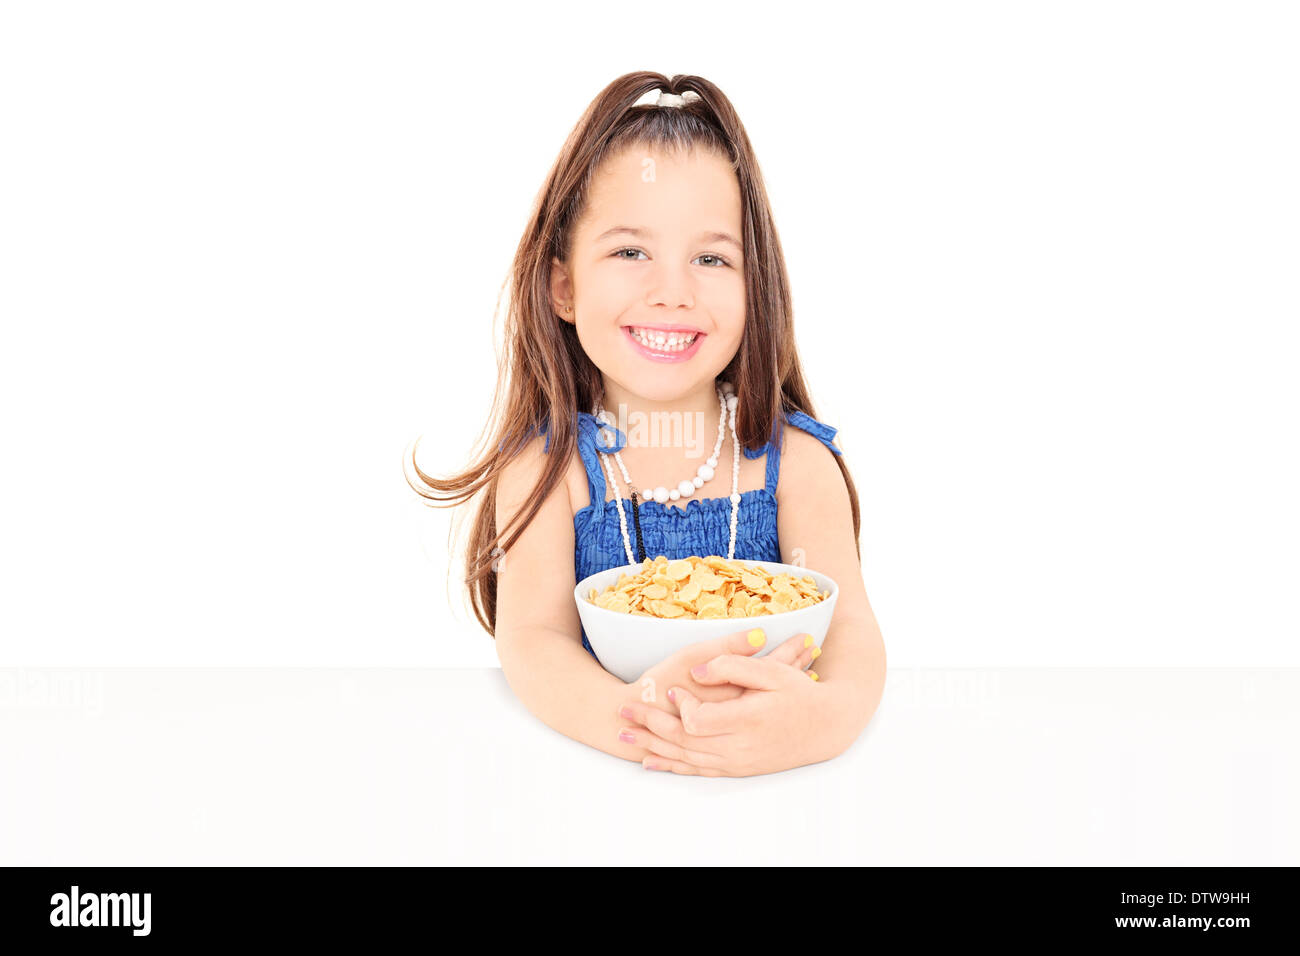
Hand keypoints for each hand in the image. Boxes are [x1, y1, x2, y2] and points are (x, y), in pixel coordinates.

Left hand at [618, 645, 830, 776]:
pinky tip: (650, 764)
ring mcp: (737, 762)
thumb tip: (698, 672)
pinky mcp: (738, 769)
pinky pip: (698, 771)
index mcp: (746, 719)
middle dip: (649, 726)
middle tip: (624, 711)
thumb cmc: (800, 694)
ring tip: (623, 737)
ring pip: (685, 757)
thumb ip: (733, 665)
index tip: (674, 688)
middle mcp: (739, 746)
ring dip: (652, 747)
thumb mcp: (771, 671)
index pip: (698, 719)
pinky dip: (671, 767)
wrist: (826, 726)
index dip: (680, 704)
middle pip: (683, 740)